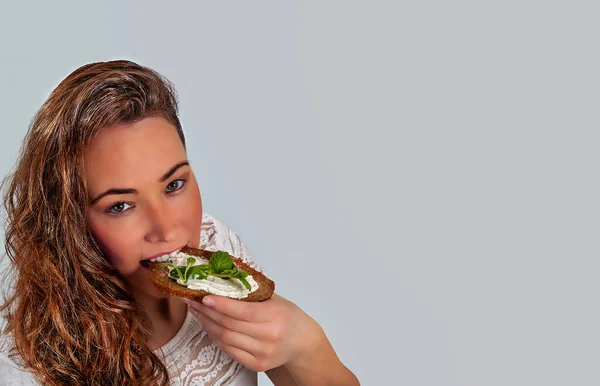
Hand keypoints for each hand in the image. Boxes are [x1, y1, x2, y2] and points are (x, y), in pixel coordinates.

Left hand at [184, 293, 322, 371]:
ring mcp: (263, 353)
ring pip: (226, 339)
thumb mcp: (275, 300)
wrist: (302, 342)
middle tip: (194, 301)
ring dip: (208, 325)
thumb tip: (223, 280)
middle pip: (230, 325)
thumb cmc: (287, 316)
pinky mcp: (257, 364)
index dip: (221, 304)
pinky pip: (229, 351)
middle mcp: (269, 336)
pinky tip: (210, 327)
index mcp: (275, 316)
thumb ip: (252, 292)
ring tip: (198, 312)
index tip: (204, 297)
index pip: (242, 311)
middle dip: (208, 312)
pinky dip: (216, 338)